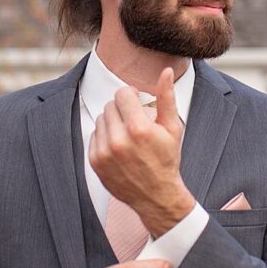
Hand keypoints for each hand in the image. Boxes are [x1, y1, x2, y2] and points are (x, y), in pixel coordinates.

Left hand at [89, 66, 194, 236]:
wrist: (156, 196)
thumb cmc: (167, 160)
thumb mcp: (172, 128)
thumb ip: (166, 98)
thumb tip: (166, 72)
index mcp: (138, 128)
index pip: (122, 94)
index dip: (132, 97)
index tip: (137, 104)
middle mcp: (118, 140)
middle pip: (110, 105)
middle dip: (122, 109)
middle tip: (134, 122)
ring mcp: (104, 152)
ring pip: (101, 119)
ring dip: (113, 122)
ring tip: (127, 135)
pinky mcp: (95, 162)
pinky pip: (94, 135)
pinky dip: (105, 137)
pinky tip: (118, 146)